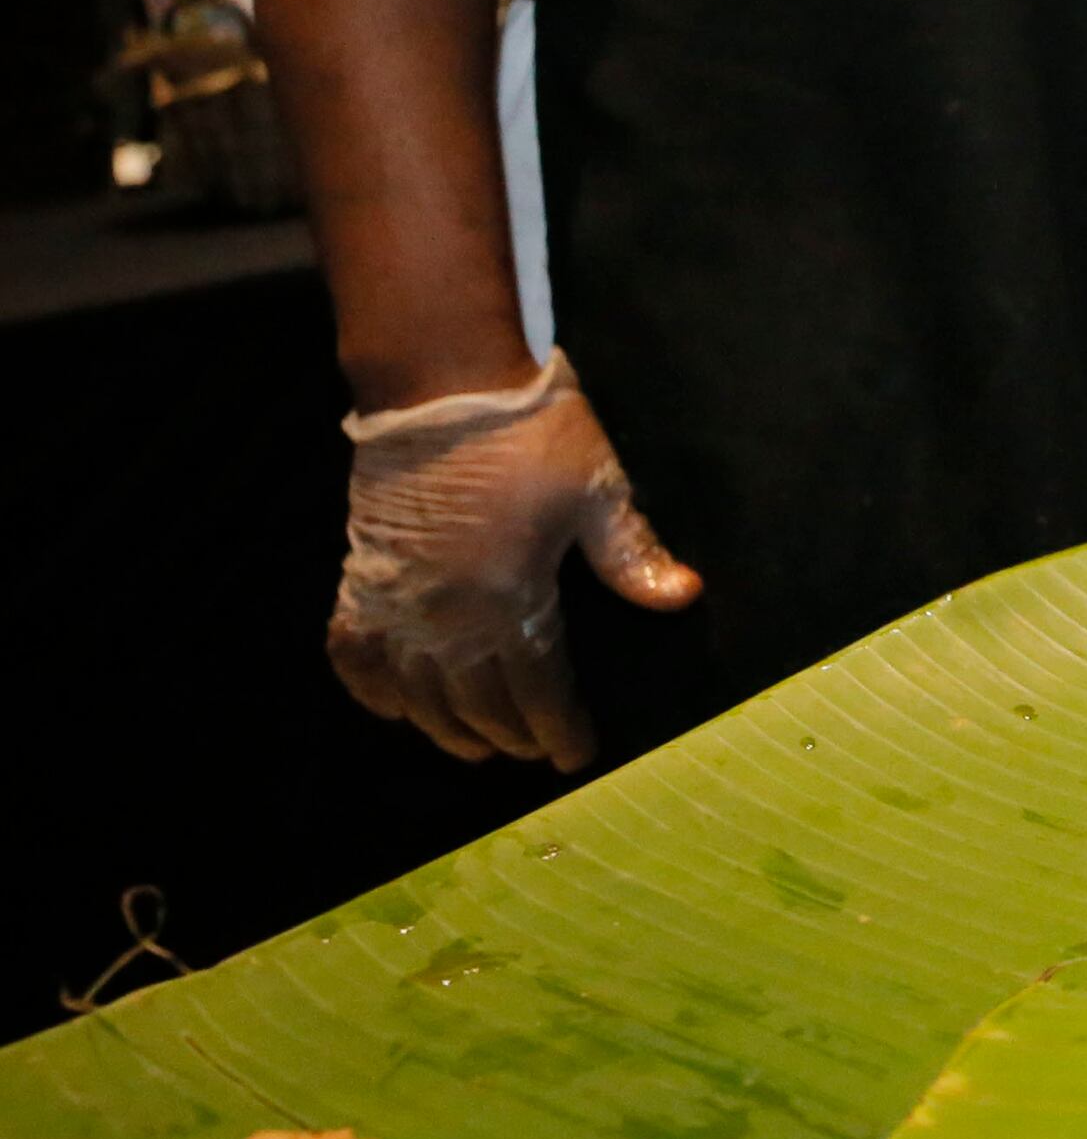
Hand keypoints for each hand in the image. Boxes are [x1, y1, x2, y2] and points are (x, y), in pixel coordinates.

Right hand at [327, 353, 699, 770]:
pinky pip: (352, 653)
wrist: (442, 383)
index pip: (538, 689)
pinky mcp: (361, 576)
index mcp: (508, 599)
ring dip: (445, 728)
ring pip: (416, 693)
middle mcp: (446, 616)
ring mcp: (396, 600)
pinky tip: (392, 707)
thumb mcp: (596, 489)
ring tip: (475, 747)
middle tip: (532, 751)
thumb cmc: (529, 433)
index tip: (577, 755)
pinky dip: (370, 690)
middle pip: (476, 703)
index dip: (558, 729)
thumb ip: (632, 554)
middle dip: (509, 735)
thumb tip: (683, 598)